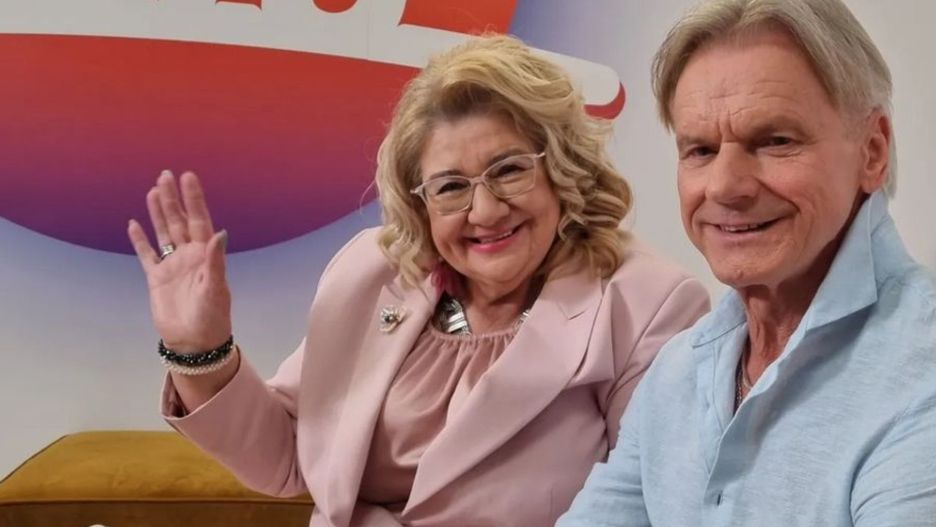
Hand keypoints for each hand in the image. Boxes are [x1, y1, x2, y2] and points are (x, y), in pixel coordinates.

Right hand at [127, 171, 231, 353]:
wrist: (194, 342)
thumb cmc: (212, 317)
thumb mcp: (216, 288)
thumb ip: (215, 261)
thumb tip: (220, 232)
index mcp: (205, 255)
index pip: (199, 220)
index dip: (194, 199)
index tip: (188, 177)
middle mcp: (188, 255)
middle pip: (178, 220)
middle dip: (173, 198)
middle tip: (166, 174)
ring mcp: (172, 265)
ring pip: (162, 232)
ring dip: (158, 212)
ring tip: (154, 190)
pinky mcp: (156, 278)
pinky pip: (146, 254)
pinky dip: (140, 240)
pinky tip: (134, 224)